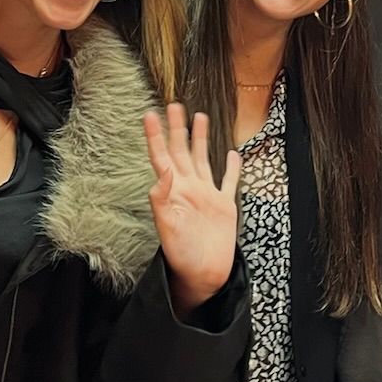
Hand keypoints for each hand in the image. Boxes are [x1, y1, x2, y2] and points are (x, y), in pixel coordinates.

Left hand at [145, 104, 241, 315]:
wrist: (203, 276)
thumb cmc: (181, 256)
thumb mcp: (168, 227)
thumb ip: (163, 199)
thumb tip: (161, 172)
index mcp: (173, 191)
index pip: (162, 157)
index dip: (155, 136)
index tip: (149, 114)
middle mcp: (189, 189)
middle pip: (182, 151)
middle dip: (177, 128)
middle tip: (173, 104)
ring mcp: (207, 196)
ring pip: (203, 159)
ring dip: (200, 139)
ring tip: (199, 116)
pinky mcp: (224, 206)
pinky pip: (228, 181)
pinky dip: (232, 167)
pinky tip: (232, 154)